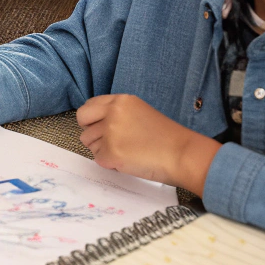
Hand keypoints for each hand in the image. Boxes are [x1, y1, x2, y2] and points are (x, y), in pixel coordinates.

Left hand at [76, 94, 221, 195]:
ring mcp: (110, 132)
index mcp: (121, 101)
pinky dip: (109, 163)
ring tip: (124, 151)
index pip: (89, 105)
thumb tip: (97, 124)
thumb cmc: (166, 137)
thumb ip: (117, 113)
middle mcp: (112, 113)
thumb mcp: (139, 112)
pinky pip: (98, 159)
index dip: (91, 118)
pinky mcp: (111, 153)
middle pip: (83, 120)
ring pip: (89, 142)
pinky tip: (127, 161)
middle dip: (90, 131)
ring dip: (101, 149)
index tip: (98, 126)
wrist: (181, 153)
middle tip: (105, 141)